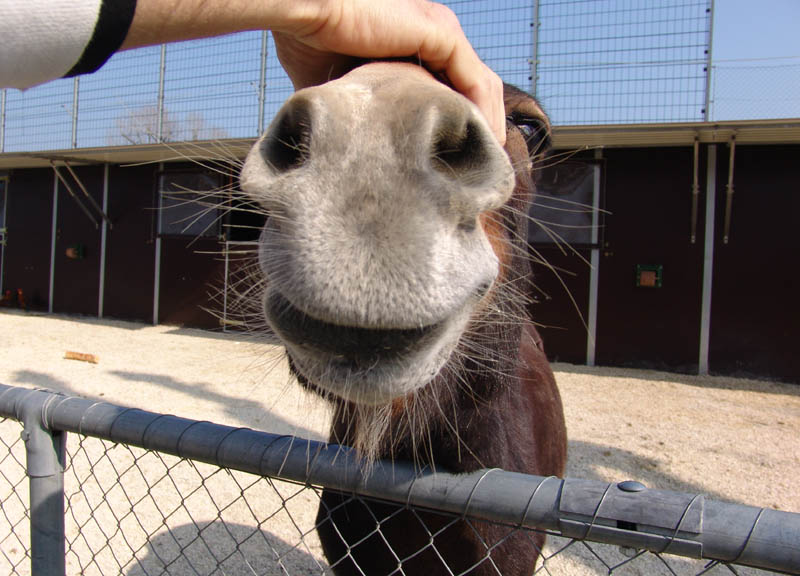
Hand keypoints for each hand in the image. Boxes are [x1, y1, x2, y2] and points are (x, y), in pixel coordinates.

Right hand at [273, 0, 505, 143]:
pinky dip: (484, 114)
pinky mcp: (441, 34)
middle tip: (478, 170)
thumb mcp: (343, 88)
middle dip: (482, 128)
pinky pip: (477, 80)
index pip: (452, 89)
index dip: (459, 125)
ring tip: (485, 163)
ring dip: (489, 125)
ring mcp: (441, 33)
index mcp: (415, 45)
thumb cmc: (309, 42)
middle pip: (475, 89)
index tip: (457, 162)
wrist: (303, 11)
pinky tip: (483, 143)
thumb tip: (355, 149)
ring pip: (483, 87)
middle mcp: (435, 36)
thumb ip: (360, 111)